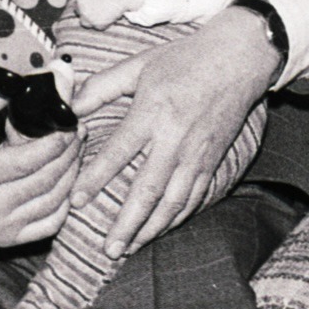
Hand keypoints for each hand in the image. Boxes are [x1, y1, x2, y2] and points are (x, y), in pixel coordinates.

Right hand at [0, 82, 79, 247]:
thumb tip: (25, 83)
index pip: (29, 159)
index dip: (56, 140)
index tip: (69, 120)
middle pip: (47, 180)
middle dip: (69, 152)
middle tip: (78, 130)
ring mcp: (0, 229)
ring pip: (54, 201)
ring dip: (72, 173)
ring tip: (75, 149)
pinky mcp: (7, 240)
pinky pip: (51, 223)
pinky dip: (64, 200)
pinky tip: (64, 179)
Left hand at [69, 6, 276, 257]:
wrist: (238, 60)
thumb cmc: (184, 59)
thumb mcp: (138, 65)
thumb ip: (102, 86)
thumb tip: (70, 107)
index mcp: (151, 113)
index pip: (117, 153)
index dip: (95, 180)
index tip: (76, 201)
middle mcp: (174, 140)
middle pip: (147, 191)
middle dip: (127, 224)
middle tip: (108, 249)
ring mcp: (196, 154)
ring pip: (172, 202)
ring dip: (151, 229)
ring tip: (130, 248)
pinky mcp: (213, 160)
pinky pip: (194, 197)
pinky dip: (177, 218)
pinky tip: (161, 229)